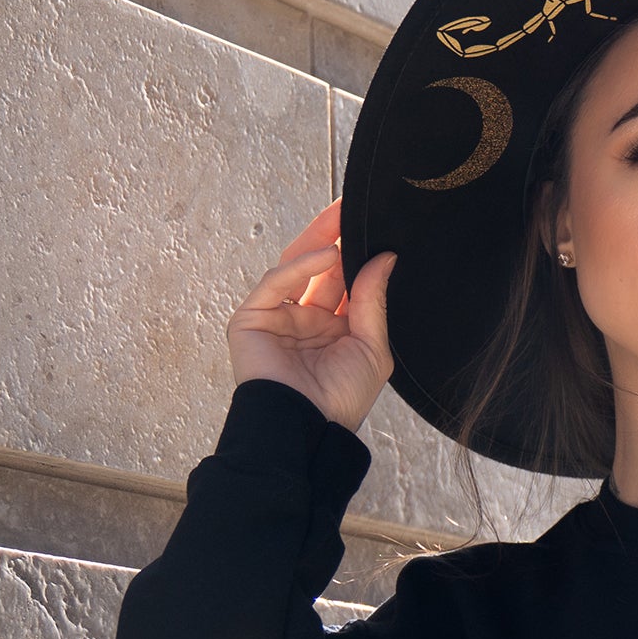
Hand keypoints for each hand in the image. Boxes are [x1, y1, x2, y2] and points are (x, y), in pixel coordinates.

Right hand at [228, 202, 395, 432]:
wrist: (308, 428)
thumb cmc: (341, 399)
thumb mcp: (371, 348)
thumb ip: (373, 301)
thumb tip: (386, 258)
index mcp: (334, 330)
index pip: (344, 281)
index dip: (357, 254)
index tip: (374, 226)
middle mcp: (305, 320)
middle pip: (319, 268)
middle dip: (336, 238)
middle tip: (353, 210)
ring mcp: (277, 318)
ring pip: (294, 267)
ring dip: (318, 241)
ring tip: (341, 219)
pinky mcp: (252, 319)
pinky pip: (275, 282)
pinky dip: (299, 266)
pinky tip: (327, 254)